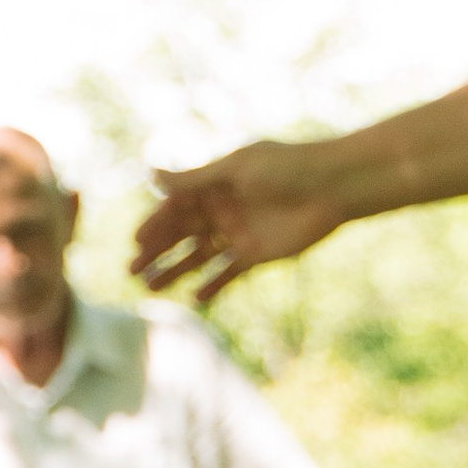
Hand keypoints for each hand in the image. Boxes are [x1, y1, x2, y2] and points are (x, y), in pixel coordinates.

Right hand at [133, 143, 354, 305]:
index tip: (136, 243)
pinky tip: (196, 299)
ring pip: (199, 257)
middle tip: (133, 271)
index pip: (175, 208)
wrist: (333, 187)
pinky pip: (228, 274)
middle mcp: (222, 210)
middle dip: (157, 253)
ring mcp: (238, 233)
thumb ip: (194, 179)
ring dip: (176, 272)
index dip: (155, 226)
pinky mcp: (256, 255)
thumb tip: (151, 176)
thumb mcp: (235, 169)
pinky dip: (213, 286)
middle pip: (182, 235)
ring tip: (152, 288)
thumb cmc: (286, 168)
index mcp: (215, 185)